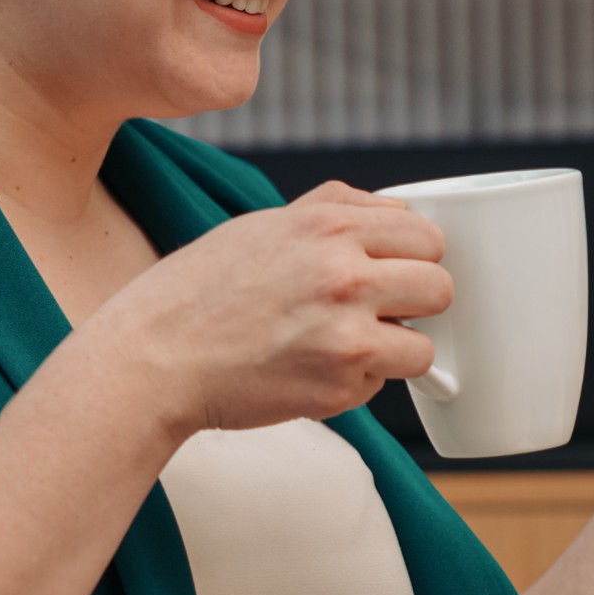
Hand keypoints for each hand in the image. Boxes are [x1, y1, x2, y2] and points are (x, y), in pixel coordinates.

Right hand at [85, 182, 448, 436]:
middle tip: (374, 312)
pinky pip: (381, 384)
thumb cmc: (200, 290)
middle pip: (440, 287)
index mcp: (328, 225)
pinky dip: (357, 383)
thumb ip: (334, 209)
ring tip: (344, 345)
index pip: (426, 235)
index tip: (392, 272)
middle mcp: (344, 274)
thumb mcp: (265, 224)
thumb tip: (394, 208)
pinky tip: (311, 370)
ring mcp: (346, 334)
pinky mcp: (338, 385)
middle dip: (413, 303)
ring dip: (393, 349)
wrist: (153, 357)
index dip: (411, 257)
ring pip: (425, 345)